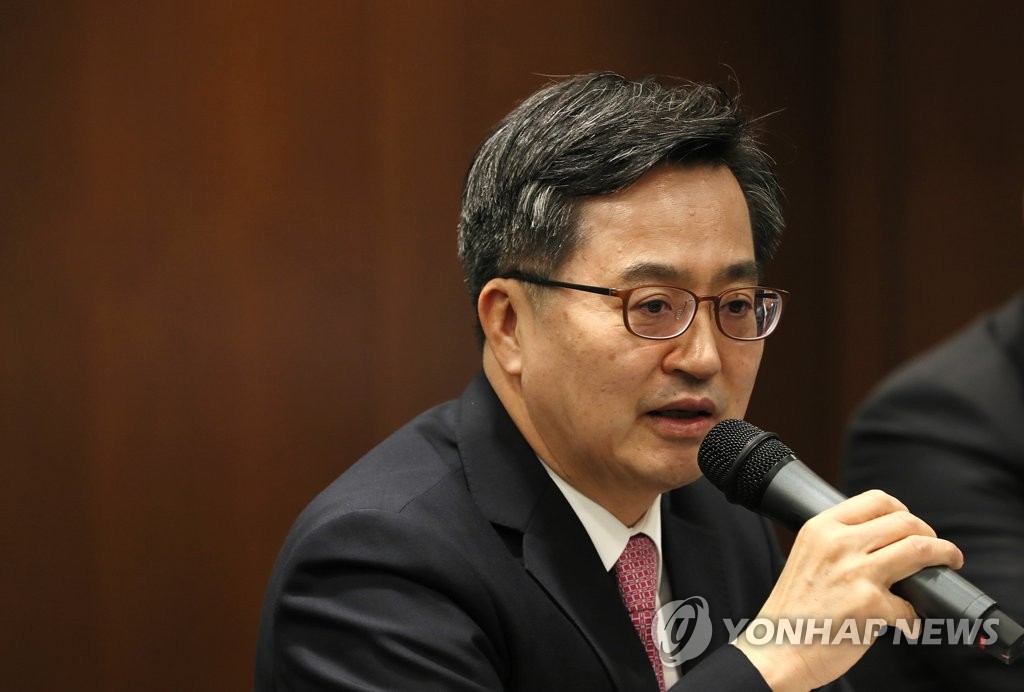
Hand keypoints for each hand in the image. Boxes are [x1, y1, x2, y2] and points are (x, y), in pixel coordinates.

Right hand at [732, 489, 963, 690]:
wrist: (778, 647)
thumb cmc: (794, 610)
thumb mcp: (808, 557)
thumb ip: (839, 543)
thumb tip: (886, 543)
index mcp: (820, 528)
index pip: (876, 500)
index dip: (904, 511)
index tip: (913, 526)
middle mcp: (838, 544)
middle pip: (904, 522)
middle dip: (930, 534)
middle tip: (938, 549)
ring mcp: (855, 573)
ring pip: (919, 549)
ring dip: (943, 556)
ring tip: (948, 564)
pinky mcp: (870, 605)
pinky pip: (909, 606)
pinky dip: (911, 617)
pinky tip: (903, 623)